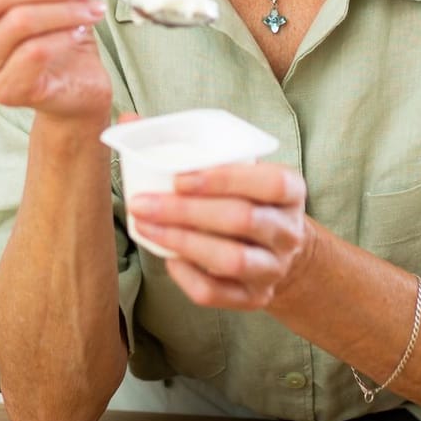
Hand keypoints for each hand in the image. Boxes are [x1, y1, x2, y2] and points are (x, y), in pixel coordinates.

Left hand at [127, 161, 313, 310]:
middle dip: (186, 211)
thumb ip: (188, 146)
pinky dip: (189, 277)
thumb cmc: (246, 199)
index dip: (224, 179)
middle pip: (242, 219)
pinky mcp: (256, 299)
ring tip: (146, 228)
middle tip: (143, 203)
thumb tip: (130, 122)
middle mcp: (287, 231)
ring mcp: (273, 268)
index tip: (178, 178)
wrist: (278, 251)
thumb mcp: (237, 169)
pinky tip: (168, 260)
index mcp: (289, 190)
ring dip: (183, 242)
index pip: (268, 182)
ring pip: (232, 259)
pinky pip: (220, 293)